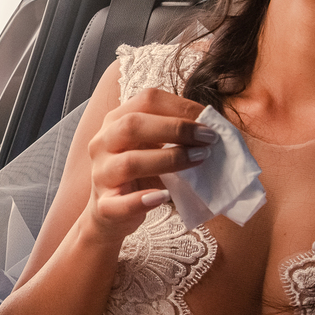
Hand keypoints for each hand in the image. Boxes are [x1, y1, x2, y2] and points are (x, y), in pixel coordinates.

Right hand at [83, 88, 214, 244]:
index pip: (146, 100)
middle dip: (176, 129)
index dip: (180, 107)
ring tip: (199, 160)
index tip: (209, 122)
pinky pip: (119, 204)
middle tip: (209, 139)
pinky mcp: (104, 207)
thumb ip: (173, 136)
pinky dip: (142, 201)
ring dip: (168, 160)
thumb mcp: (152, 148)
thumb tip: (214, 129)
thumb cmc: (139, 175)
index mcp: (115, 121)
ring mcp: (100, 175)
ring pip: (128, 163)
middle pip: (132, 125)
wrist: (109, 214)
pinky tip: (163, 197)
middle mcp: (102, 143)